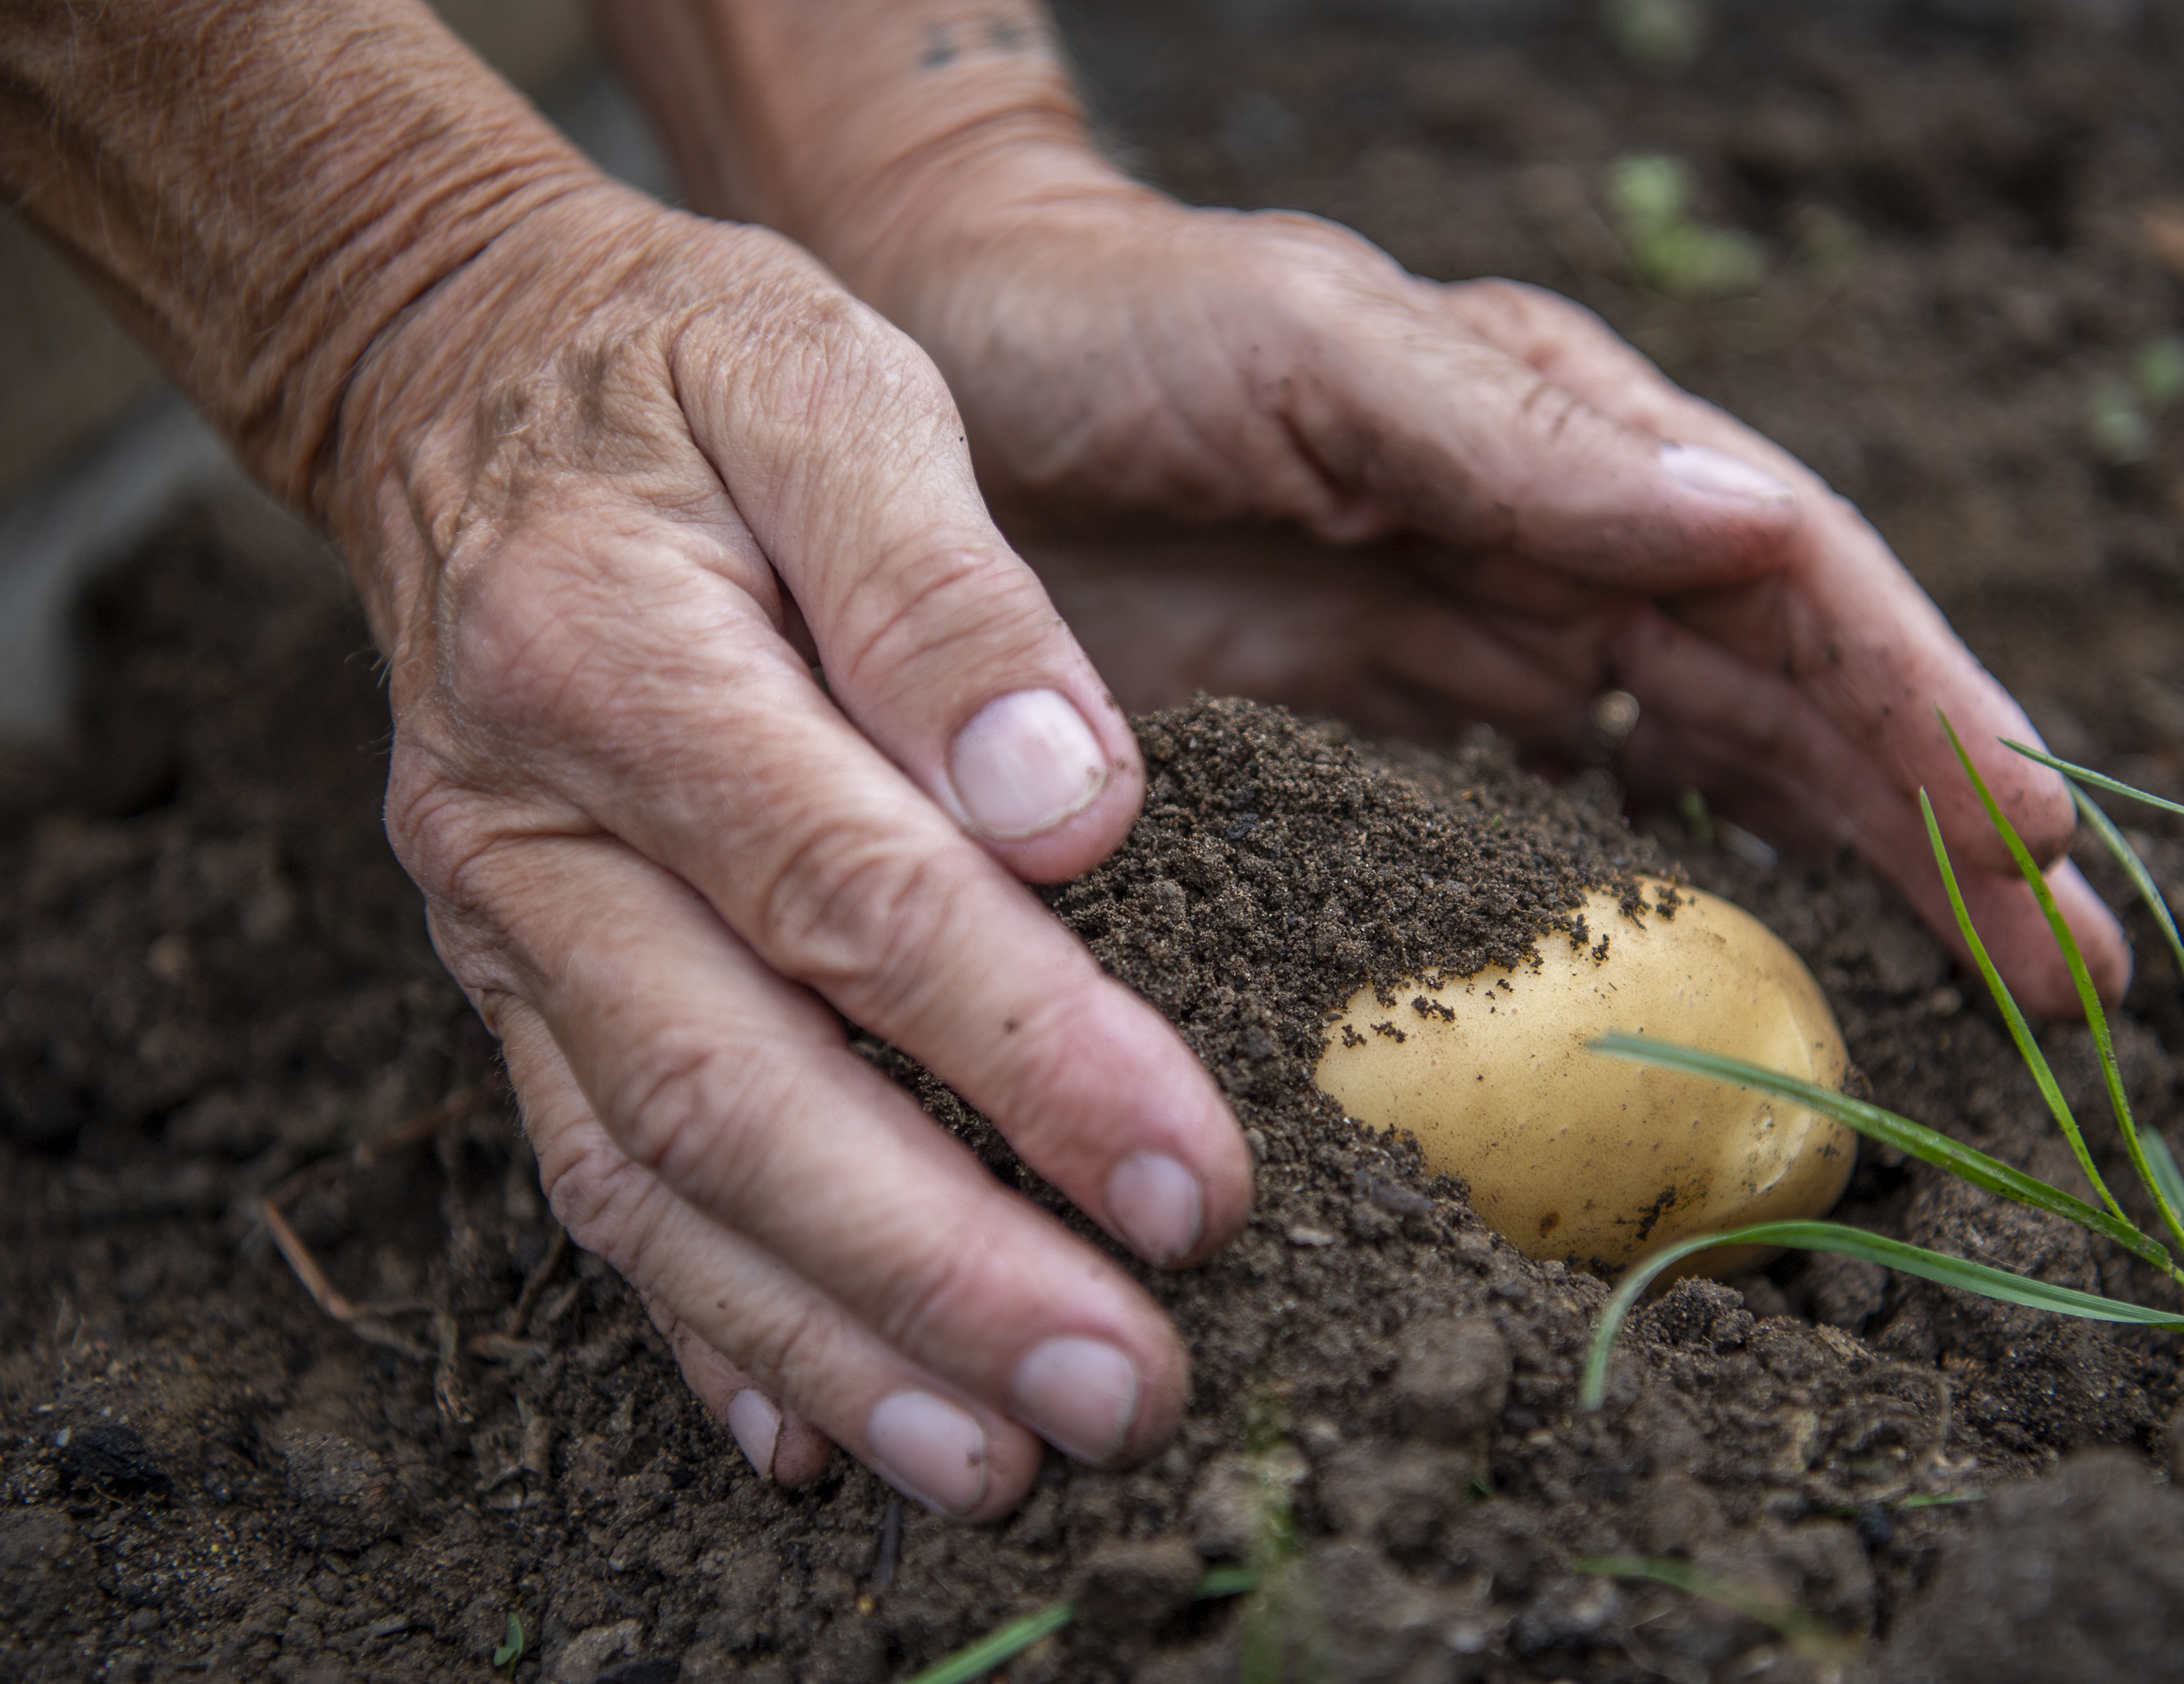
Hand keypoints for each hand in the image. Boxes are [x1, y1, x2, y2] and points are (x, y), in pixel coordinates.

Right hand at [333, 182, 1251, 1514]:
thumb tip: (1064, 809)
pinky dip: (703, 1322)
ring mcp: (505, 927)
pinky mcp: (516, 982)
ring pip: (657, 1183)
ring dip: (833, 1342)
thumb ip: (944, 593)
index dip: (1028, 1054)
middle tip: (1125, 1387)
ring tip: (997, 1461)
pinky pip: (589, 1178)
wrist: (464, 379)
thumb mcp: (829, 389)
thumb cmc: (685, 378)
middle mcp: (528, 830)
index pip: (847, 898)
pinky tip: (810, 1434)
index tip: (1198, 1178)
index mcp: (612, 663)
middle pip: (737, 1095)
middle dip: (941, 1267)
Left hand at [852, 174, 2132, 1014]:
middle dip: (1935, 829)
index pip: (1794, 589)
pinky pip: (1543, 828)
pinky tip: (1715, 993)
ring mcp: (1464, 646)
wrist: (927, 344)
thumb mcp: (1311, 350)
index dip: (1922, 714)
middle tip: (2073, 980)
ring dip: (1834, 883)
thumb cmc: (1108, 321)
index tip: (2038, 847)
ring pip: (1695, 778)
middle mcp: (1543, 543)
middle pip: (1783, 703)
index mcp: (1559, 439)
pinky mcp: (1368, 730)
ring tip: (1967, 1002)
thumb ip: (1514, 439)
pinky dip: (1642, 907)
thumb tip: (1753, 524)